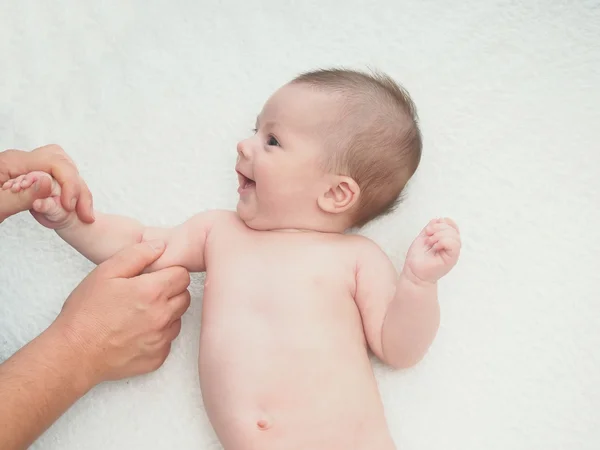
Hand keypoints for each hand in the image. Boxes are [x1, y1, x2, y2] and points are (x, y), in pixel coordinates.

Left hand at [0, 144, 93, 223]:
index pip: (53, 162)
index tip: (70, 206)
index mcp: (10, 162)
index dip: (68, 183)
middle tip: (85, 213)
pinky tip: (70, 206)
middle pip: (62, 162)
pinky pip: (54, 176)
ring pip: (62, 167)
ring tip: (82, 212)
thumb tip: (48, 182)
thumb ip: (21, 196)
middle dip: (77, 186)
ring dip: (76, 188)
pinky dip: (67, 190)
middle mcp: (20, 159)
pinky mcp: (27, 175)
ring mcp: (25, 166)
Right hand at [50, 240, 191, 385]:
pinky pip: (168, 340)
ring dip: (166, 313)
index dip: (170, 272)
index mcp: (152, 291)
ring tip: (139, 313)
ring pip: (178, 318)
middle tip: (146, 294)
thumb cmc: (86, 312)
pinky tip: (137, 332)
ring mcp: (161, 339)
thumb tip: (160, 246)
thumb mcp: (105, 272)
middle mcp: (162, 316)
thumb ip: (137, 255)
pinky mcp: (157, 357)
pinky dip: (158, 334)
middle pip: (184, 296)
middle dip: (170, 291)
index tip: (155, 277)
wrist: (74, 354)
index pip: (183, 275)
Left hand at [404, 217, 460, 283]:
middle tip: (427, 234)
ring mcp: (452, 253)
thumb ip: (431, 228)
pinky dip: (443, 241)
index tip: (430, 227)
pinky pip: (454, 245)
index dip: (443, 222)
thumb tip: (438, 219)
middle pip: (453, 229)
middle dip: (438, 227)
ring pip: (455, 236)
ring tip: (430, 241)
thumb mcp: (423, 238)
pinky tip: (435, 246)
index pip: (452, 225)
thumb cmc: (417, 258)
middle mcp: (451, 247)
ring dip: (439, 234)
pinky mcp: (451, 259)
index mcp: (446, 240)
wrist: (413, 272)